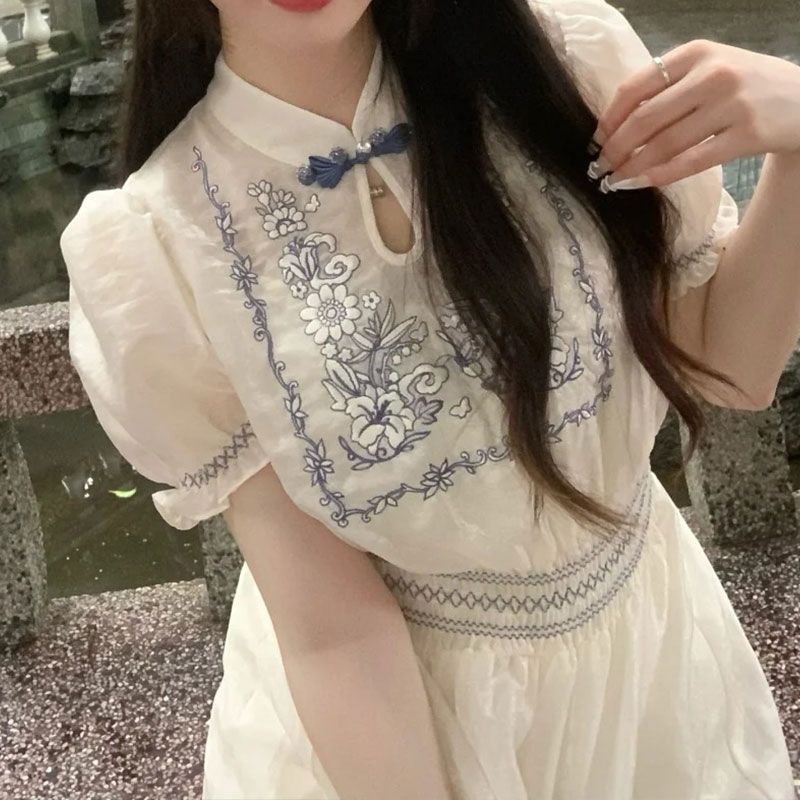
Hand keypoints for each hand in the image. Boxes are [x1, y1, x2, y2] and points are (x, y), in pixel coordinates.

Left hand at [588, 39, 799, 190]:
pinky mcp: (746, 135)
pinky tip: (644, 183)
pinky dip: (661, 175)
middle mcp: (713, 74)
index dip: (609, 119)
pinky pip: (691, 161)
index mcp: (696, 53)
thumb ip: (668, 87)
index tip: (596, 141)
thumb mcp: (709, 70)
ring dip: (633, 167)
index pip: (635, 87)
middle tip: (601, 168)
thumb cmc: (745, 88)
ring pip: (665, 143)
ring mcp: (732, 105)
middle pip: (645, 119)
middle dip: (616, 148)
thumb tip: (616, 124)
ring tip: (616, 180)